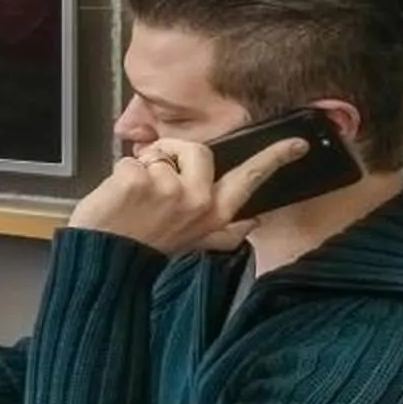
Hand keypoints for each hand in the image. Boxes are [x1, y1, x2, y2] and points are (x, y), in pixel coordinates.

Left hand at [68, 135, 304, 255]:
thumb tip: (254, 224)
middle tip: (155, 178)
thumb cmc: (145, 245)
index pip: (250, 178)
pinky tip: (117, 198)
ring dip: (143, 165)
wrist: (105, 259)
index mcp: (215, 213)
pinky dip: (119, 173)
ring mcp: (168, 191)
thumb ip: (223, 232)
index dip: (275, 158)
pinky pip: (129, 161)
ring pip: (160, 152)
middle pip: (199, 150)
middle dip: (174, 153)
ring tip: (135, 193)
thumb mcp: (191, 241)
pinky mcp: (137, 183)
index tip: (297, 144)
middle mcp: (198, 202)